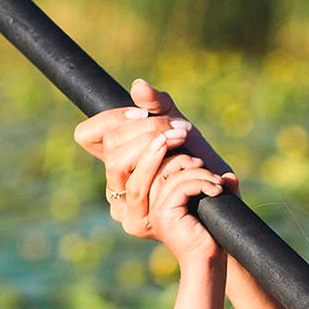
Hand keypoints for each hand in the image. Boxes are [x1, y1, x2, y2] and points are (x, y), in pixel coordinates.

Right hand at [74, 79, 236, 238]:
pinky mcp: (138, 221)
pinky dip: (155, 161)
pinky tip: (177, 150)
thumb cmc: (199, 165)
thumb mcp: (179, 128)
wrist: (221, 206)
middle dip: (145, 127)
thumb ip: (158, 105)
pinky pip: (136, 185)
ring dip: (152, 141)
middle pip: (109, 144)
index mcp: (117, 164)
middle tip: (179, 126)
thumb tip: (138, 86)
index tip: (141, 112)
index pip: (87, 135)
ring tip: (181, 135)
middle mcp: (113, 186)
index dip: (110, 118)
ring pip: (118, 163)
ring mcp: (122, 207)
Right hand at [146, 156, 227, 264]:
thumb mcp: (215, 208)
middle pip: (163, 168)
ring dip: (201, 175)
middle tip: (212, 174)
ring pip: (175, 177)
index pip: (161, 168)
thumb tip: (229, 175)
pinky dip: (201, 184)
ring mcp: (156, 210)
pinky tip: (216, 191)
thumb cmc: (211, 238)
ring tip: (219, 186)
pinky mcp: (164, 214)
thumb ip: (220, 191)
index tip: (203, 163)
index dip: (179, 158)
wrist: (208, 264)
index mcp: (159, 202)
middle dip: (188, 162)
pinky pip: (181, 187)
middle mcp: (153, 205)